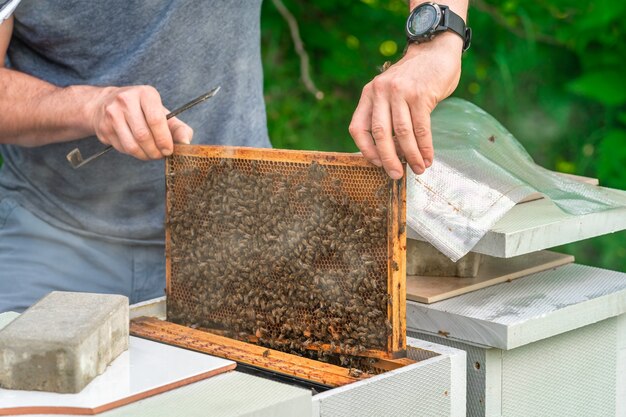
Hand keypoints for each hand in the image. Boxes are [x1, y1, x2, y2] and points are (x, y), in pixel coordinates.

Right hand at [90, 85, 192, 159]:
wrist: (106, 103)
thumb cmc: (143, 111)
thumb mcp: (163, 114)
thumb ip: (179, 128)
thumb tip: (186, 143)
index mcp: (146, 93)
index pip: (156, 120)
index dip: (164, 139)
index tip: (169, 150)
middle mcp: (126, 100)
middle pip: (143, 135)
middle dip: (155, 151)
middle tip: (160, 155)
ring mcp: (112, 113)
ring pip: (132, 145)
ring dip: (145, 155)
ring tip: (151, 154)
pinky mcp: (103, 127)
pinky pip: (122, 148)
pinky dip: (133, 154)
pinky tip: (138, 149)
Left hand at [349, 33, 462, 177]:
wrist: (435, 49)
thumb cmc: (414, 78)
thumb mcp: (390, 91)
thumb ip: (385, 114)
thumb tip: (389, 151)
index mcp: (369, 94)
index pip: (358, 128)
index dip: (366, 150)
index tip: (377, 164)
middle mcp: (381, 92)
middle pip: (380, 133)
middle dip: (388, 159)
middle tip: (396, 175)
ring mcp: (401, 92)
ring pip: (402, 133)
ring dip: (411, 156)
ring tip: (418, 169)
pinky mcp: (421, 94)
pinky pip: (421, 128)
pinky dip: (424, 147)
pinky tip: (428, 157)